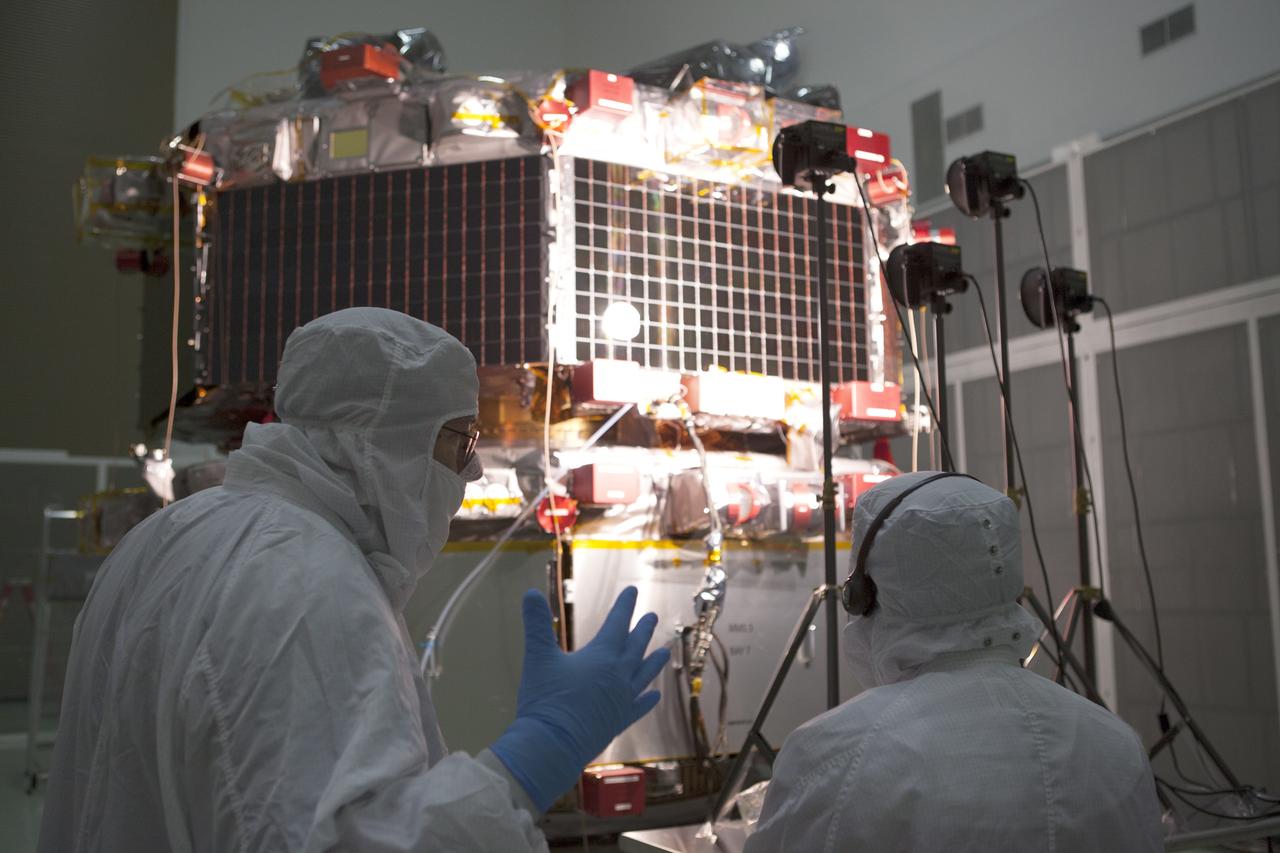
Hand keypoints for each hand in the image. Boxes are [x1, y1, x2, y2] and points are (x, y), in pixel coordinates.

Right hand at [490, 586, 669, 811]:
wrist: (552, 747)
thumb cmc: (544, 700)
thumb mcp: (537, 658)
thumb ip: (536, 624)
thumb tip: (529, 591)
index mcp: (602, 657)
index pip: (617, 624)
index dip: (624, 606)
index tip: (633, 590)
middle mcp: (618, 676)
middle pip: (635, 647)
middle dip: (643, 629)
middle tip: (653, 616)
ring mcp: (622, 701)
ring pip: (644, 675)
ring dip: (654, 662)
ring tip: (665, 652)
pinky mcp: (619, 722)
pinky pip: (639, 707)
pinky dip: (648, 700)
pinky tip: (655, 696)